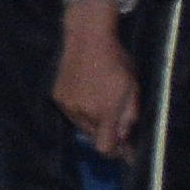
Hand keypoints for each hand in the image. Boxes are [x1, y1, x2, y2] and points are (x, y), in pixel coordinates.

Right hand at [55, 0, 138, 157]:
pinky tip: (86, 92)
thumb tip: (125, 140)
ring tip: (99, 100)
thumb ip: (128, 117)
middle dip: (104, 132)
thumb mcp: (132, 89)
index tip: (123, 148)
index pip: (105, 147)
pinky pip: (70, 112)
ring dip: (91, 120)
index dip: (115, 151)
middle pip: (93, 137)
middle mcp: (82, 112)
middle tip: (113, 117)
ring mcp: (67, 105)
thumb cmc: (117, 62)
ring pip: (81, 125)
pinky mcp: (57, 96)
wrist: (88, 39)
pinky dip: (79, 109)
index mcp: (104, 111)